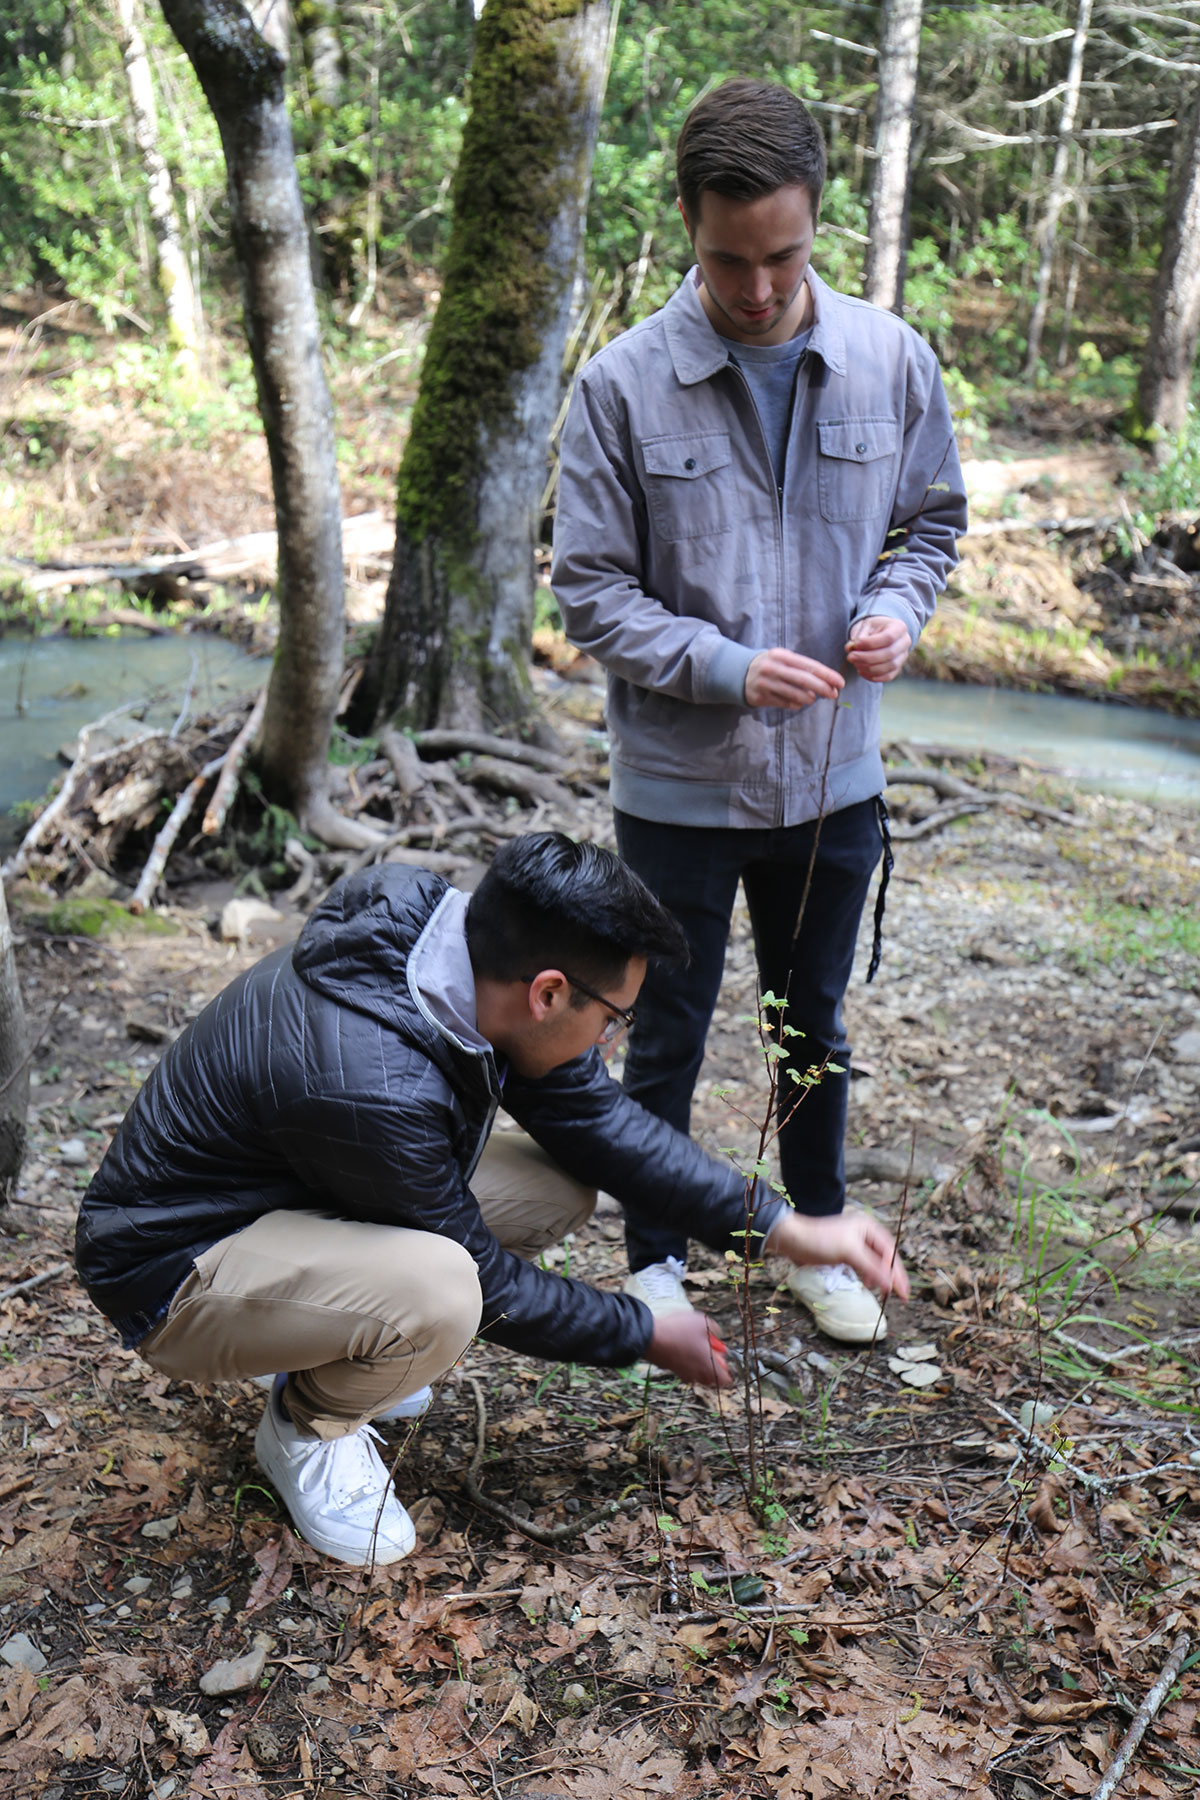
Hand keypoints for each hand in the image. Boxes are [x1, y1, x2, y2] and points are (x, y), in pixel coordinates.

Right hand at [646, 1311, 731, 1387]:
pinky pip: (683, 1368)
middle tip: (708, 1349)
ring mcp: (682, 1373)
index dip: (727, 1370)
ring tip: (693, 1345)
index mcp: (708, 1366)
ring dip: (698, 1363)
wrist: (650, 1337)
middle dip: (712, 1365)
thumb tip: (717, 1335)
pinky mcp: (670, 1369)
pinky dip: (685, 1360)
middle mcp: (696, 1374)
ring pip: (696, 1373)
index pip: (725, 1381)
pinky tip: (679, 1344)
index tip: (723, 1358)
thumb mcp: (703, 1322)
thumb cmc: (678, 1330)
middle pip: (710, 1378)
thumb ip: (715, 1329)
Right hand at [745, 648, 843, 709]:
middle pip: (804, 680)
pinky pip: (785, 703)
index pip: (809, 665)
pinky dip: (796, 704)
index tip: (840, 682)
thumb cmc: (770, 666)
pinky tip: (799, 702)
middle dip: (822, 688)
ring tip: (813, 699)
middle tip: (834, 694)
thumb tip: (826, 682)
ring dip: (809, 698)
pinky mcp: (761, 697)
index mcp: (781, 655)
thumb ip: (802, 668)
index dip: (827, 675)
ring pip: (795, 694)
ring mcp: (766, 683)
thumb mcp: (783, 659)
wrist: (740, 673)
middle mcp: (773, 668)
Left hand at [765, 1208, 909, 1301]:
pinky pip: (865, 1266)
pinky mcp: (846, 1253)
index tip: (903, 1292)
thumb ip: (872, 1267)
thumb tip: (891, 1284)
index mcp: (869, 1227)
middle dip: (892, 1276)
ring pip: (876, 1263)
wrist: (793, 1240)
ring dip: (881, 1277)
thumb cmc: (820, 1240)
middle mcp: (865, 1233)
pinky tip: (868, 1284)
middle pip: (886, 1257)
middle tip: (901, 1296)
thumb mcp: (849, 1252)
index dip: (897, 1273)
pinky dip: (869, 1276)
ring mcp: (856, 1243)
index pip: (890, 1252)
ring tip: (882, 1292)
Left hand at [845, 616, 911, 682]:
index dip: (870, 643)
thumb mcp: (865, 626)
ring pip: (889, 667)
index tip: (855, 644)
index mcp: (899, 627)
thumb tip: (850, 648)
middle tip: (850, 657)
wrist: (879, 633)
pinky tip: (861, 671)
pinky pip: (887, 676)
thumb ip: (858, 636)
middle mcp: (905, 642)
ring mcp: (903, 657)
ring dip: (869, 668)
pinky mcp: (898, 669)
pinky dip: (873, 676)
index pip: (888, 637)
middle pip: (889, 654)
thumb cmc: (872, 628)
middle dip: (867, 658)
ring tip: (855, 664)